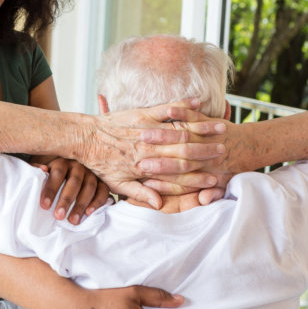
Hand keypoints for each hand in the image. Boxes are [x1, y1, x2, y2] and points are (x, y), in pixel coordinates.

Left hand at [37, 158, 111, 223]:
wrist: (68, 165)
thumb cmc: (52, 172)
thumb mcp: (43, 168)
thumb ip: (37, 171)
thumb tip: (41, 170)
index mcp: (62, 161)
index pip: (57, 174)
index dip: (51, 189)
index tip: (44, 205)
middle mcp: (79, 165)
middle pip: (74, 182)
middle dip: (66, 200)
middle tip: (59, 216)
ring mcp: (92, 173)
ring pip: (89, 187)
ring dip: (81, 205)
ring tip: (73, 220)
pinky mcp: (102, 181)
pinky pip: (103, 191)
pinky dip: (98, 202)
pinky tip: (89, 213)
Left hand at [80, 101, 227, 207]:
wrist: (82, 138)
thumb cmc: (99, 163)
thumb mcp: (118, 184)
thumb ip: (140, 194)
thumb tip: (159, 205)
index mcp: (145, 167)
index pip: (177, 174)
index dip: (198, 178)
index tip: (215, 180)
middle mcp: (148, 148)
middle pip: (184, 151)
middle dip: (207, 152)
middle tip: (225, 152)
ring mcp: (146, 129)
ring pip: (179, 130)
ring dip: (202, 130)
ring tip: (222, 130)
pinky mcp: (141, 113)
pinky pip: (166, 109)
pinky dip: (184, 106)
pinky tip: (200, 103)